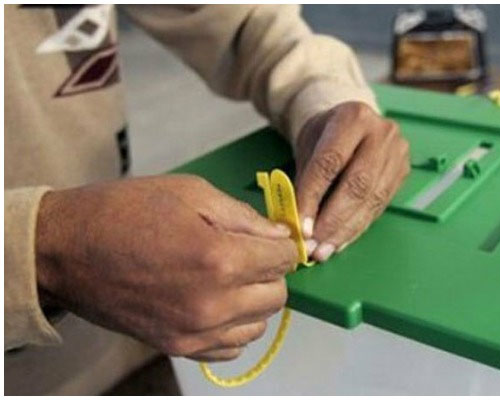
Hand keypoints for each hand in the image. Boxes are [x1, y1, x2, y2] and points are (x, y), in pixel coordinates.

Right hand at [35, 175, 297, 361]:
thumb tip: (281, 236)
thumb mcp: (191, 193)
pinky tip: (216, 302)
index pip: (285, 259)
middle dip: (270, 271)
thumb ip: (245, 217)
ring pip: (259, 324)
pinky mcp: (178, 347)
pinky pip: (232, 348)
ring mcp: (195, 331)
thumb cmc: (126, 211)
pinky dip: (233, 327)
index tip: (270, 238)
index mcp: (221, 258)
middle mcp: (214, 303)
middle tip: (248, 254)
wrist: (67, 249)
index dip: (282, 243)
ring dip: (254, 300)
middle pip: (278, 295)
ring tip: (229, 278)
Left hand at [294, 102, 409, 261]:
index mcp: (353, 117)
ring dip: (345, 230)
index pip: (330, 162)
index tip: (300, 227)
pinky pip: (379, 206)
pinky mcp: (403, 171)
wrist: (351, 124)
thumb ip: (304, 182)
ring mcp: (397, 152)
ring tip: (325, 250)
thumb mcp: (307, 147)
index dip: (313, 197)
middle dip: (333, 221)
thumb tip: (298, 225)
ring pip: (371, 200)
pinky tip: (340, 241)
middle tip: (314, 246)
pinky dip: (357, 227)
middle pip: (357, 184)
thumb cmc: (324, 137)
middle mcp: (381, 132)